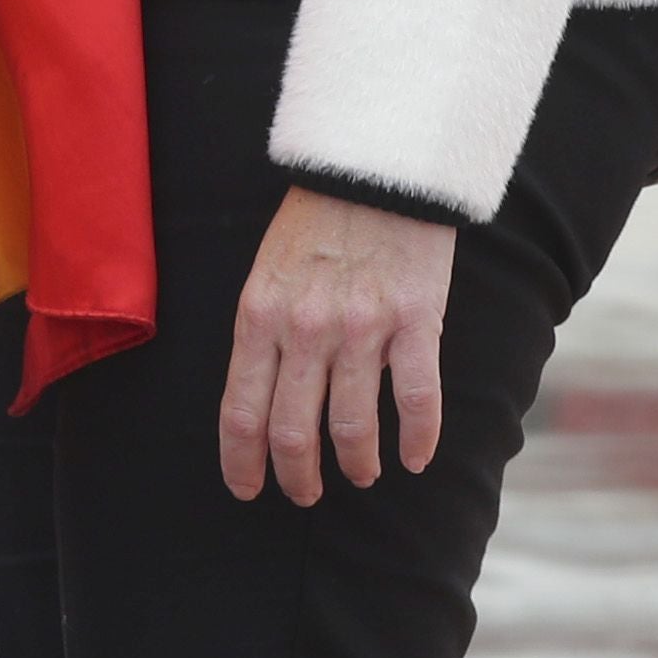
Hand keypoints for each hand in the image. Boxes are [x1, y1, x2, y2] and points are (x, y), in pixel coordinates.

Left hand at [220, 187, 453, 506]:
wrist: (376, 163)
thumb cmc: (317, 218)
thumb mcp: (266, 270)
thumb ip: (264, 331)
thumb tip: (263, 396)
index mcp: (260, 315)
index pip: (241, 413)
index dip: (242, 464)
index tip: (247, 490)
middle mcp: (305, 329)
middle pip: (292, 432)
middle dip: (297, 477)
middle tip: (305, 495)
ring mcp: (362, 327)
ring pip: (352, 427)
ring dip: (357, 464)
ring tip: (362, 475)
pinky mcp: (415, 320)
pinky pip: (415, 400)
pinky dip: (417, 441)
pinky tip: (415, 459)